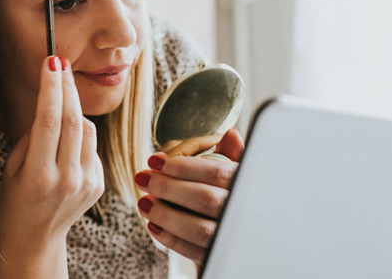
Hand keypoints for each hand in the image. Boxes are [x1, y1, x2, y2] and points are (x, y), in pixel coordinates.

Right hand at [0, 56, 103, 278]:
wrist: (36, 236)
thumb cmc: (16, 197)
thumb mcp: (12, 167)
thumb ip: (31, 136)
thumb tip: (50, 102)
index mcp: (37, 175)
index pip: (48, 121)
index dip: (51, 88)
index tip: (51, 62)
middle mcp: (65, 179)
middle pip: (72, 120)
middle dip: (66, 86)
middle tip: (60, 63)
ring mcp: (85, 183)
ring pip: (87, 129)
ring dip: (73, 112)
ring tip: (56, 114)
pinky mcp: (98, 184)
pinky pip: (91, 145)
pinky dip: (79, 137)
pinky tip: (65, 147)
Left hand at [135, 128, 243, 265]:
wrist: (246, 241)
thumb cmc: (236, 199)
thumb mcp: (241, 175)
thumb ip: (234, 156)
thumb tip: (230, 134)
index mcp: (248, 185)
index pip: (216, 172)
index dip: (183, 165)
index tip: (154, 160)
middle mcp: (243, 212)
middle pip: (205, 199)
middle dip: (168, 187)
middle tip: (143, 178)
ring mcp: (232, 237)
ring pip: (199, 229)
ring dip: (165, 214)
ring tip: (144, 203)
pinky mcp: (218, 257)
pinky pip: (195, 252)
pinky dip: (171, 239)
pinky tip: (154, 225)